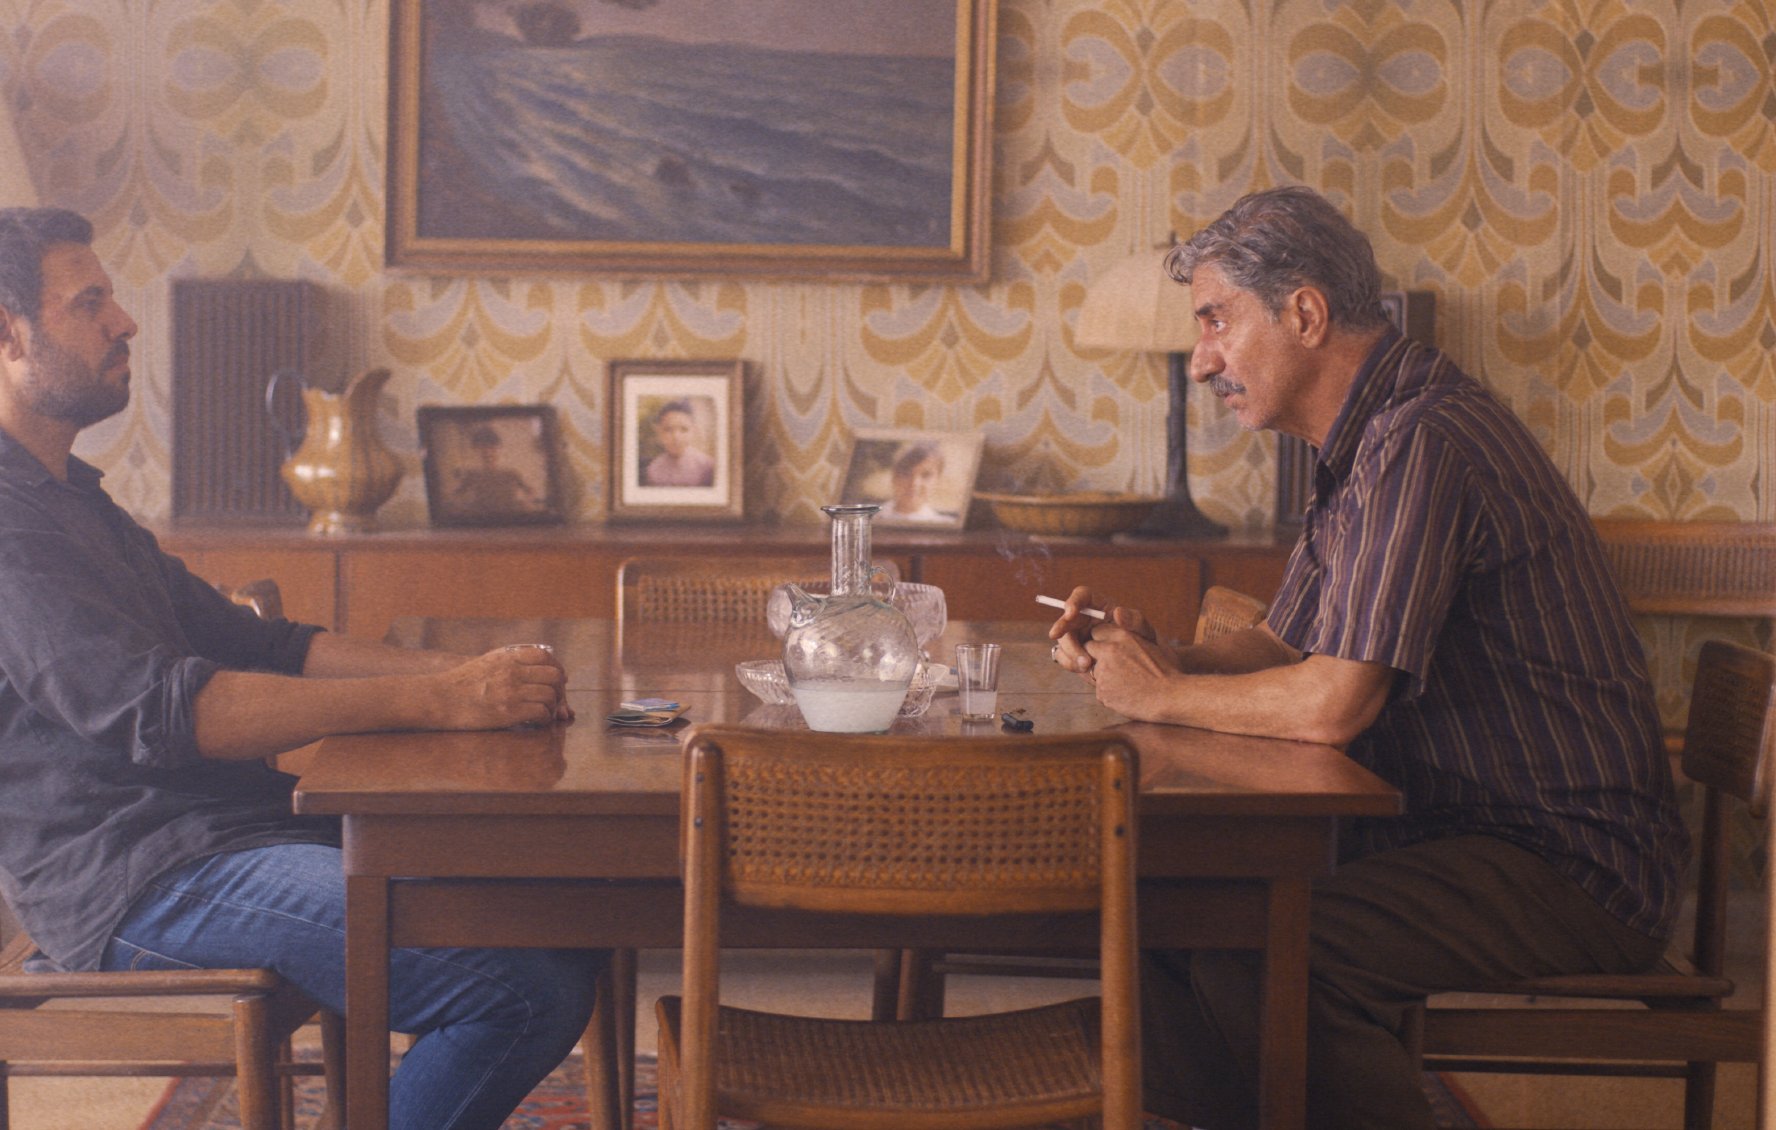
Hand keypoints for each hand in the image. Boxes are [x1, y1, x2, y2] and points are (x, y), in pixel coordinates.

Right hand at [434, 645, 570, 728]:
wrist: (439, 700)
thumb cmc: (463, 684)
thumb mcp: (488, 662)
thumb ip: (513, 662)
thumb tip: (544, 670)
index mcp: (508, 657)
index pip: (546, 657)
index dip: (557, 669)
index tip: (557, 681)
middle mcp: (512, 671)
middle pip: (554, 676)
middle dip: (559, 690)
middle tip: (553, 701)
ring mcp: (511, 691)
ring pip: (551, 695)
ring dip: (552, 706)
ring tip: (543, 713)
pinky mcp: (509, 711)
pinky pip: (541, 712)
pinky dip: (544, 719)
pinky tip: (535, 722)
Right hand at [1047, 587, 1156, 674]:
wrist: (1141, 669)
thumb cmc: (1143, 644)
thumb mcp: (1144, 630)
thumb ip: (1135, 620)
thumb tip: (1117, 613)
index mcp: (1099, 607)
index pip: (1082, 596)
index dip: (1073, 601)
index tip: (1071, 613)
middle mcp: (1084, 620)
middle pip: (1066, 618)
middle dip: (1061, 626)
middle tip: (1056, 635)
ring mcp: (1078, 638)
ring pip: (1062, 639)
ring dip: (1069, 650)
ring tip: (1086, 663)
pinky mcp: (1075, 655)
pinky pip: (1064, 657)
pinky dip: (1070, 663)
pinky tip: (1085, 669)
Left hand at [1083, 625, 1180, 718]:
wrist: (1170, 696)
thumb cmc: (1164, 670)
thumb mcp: (1148, 642)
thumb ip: (1126, 635)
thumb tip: (1108, 631)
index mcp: (1122, 636)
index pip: (1096, 632)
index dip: (1101, 640)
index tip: (1109, 648)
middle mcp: (1109, 651)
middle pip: (1088, 649)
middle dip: (1096, 655)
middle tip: (1114, 666)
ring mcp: (1103, 672)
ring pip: (1092, 671)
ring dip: (1104, 676)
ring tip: (1127, 683)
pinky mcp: (1102, 691)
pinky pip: (1099, 690)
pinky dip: (1109, 693)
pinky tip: (1127, 694)